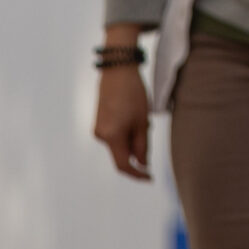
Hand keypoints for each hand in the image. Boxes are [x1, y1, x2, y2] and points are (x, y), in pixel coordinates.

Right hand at [93, 62, 153, 181]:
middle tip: (147, 128)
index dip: (137, 174)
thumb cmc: (133, 94)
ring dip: (133, 138)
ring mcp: (98, 128)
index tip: (150, 177)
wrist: (118, 71)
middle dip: (137, 150)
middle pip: (122, 154)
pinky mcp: (99, 121)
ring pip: (119, 143)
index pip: (123, 165)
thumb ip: (142, 146)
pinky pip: (115, 134)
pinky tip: (134, 114)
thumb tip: (142, 164)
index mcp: (111, 137)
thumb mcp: (142, 121)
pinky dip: (127, 131)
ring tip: (141, 116)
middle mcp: (101, 135)